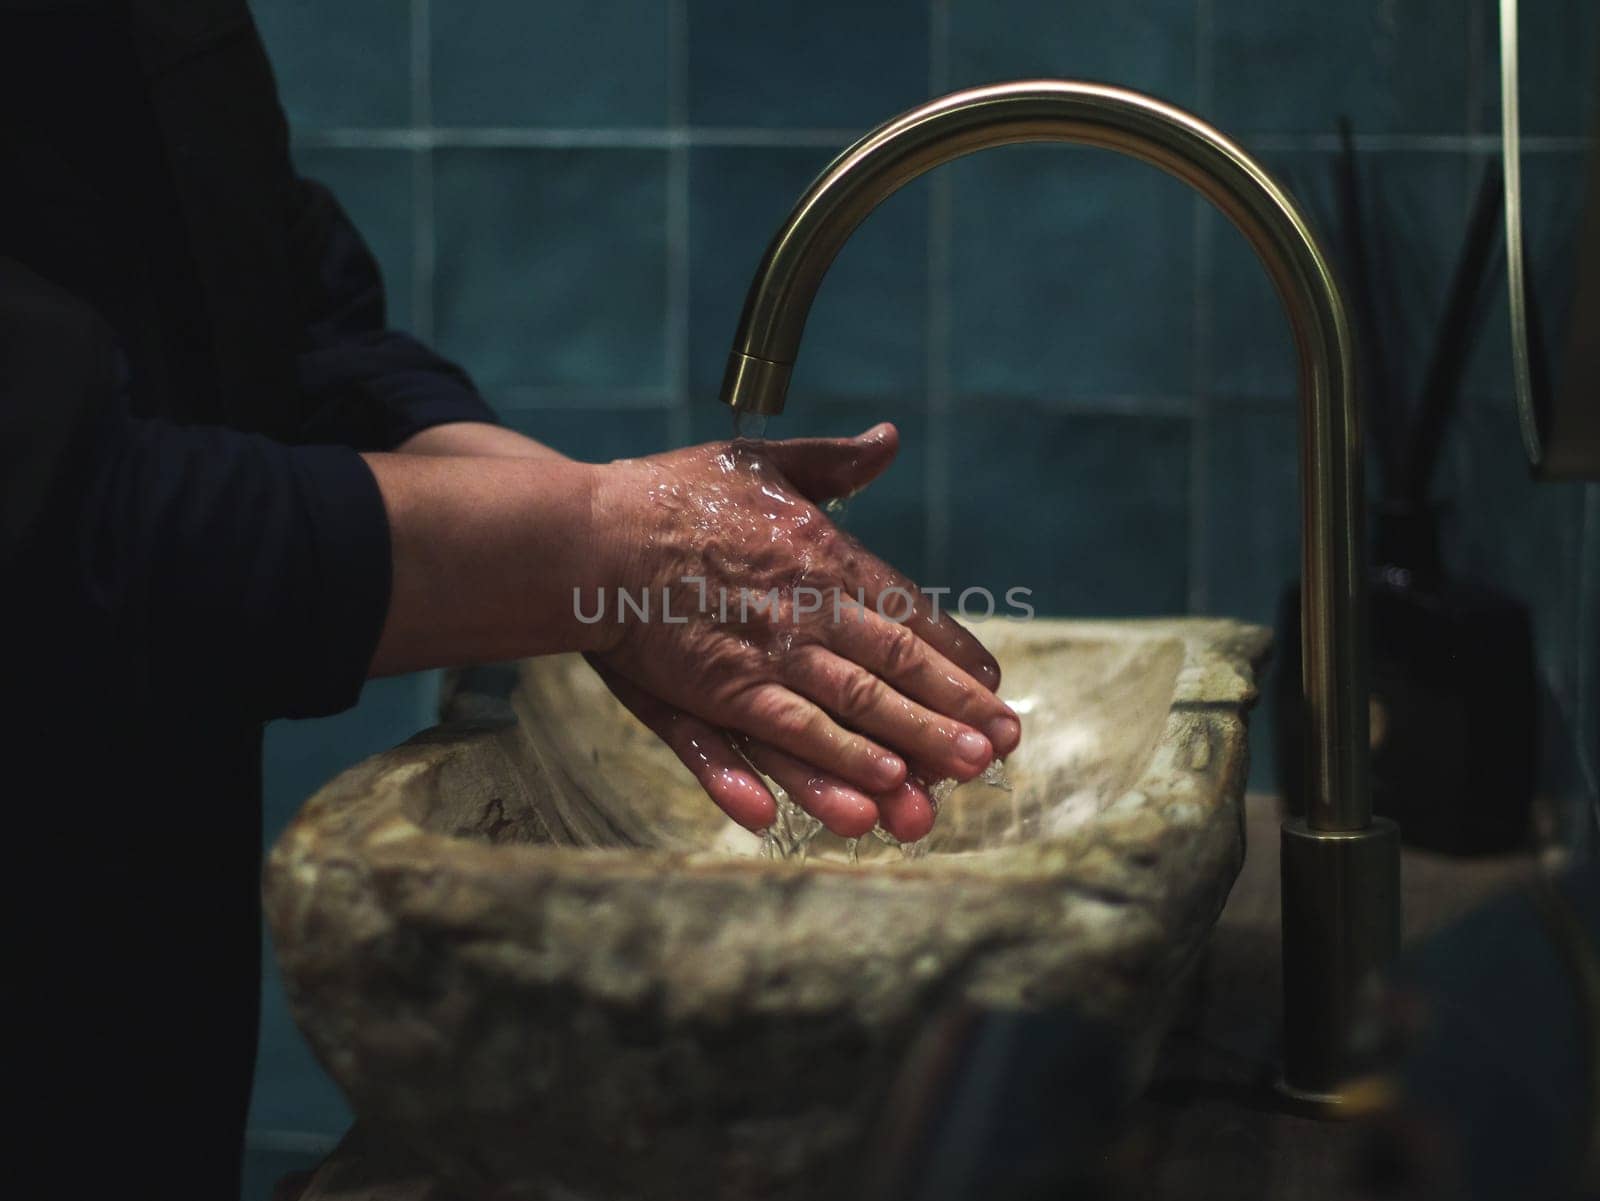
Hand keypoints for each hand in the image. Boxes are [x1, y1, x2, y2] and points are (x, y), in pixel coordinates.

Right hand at [585, 423, 1018, 839]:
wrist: (589, 534)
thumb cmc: (672, 494)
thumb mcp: (761, 462)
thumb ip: (832, 463)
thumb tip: (889, 439)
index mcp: (823, 555)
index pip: (906, 610)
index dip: (953, 654)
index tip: (994, 687)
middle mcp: (804, 607)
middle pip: (891, 665)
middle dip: (950, 710)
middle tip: (1001, 747)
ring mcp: (760, 653)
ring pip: (847, 708)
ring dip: (902, 745)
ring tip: (950, 781)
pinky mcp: (715, 691)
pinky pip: (776, 737)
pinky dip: (817, 766)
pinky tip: (855, 799)